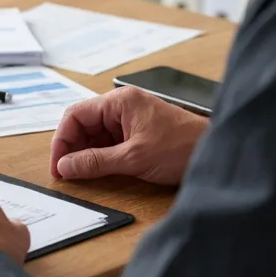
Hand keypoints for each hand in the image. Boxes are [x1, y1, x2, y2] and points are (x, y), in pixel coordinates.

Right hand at [50, 86, 207, 185]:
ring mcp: (131, 119)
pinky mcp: (138, 132)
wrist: (217, 154)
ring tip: (81, 174)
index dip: (62, 140)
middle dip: (72, 147)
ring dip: (86, 153)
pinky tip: (98, 169)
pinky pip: (110, 141)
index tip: (58, 165)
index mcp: (119, 102)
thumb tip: (65, 166)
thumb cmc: (182, 148)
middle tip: (67, 173)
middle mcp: (122, 106)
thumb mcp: (133, 158)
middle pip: (83, 123)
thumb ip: (95, 162)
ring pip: (95, 134)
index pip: (76, 115)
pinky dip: (101, 155)